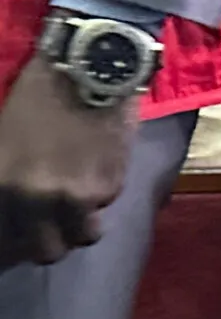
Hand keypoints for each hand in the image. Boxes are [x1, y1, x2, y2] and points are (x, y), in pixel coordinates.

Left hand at [0, 53, 134, 268]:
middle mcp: (38, 198)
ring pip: (84, 236)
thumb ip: (7, 178)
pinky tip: (96, 168)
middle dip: (47, 240)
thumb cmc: (36, 95)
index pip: (5, 238)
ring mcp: (79, 195)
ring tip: (78, 203)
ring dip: (80, 224)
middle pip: (46, 251)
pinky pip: (105, 206)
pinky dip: (101, 195)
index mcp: (3, 184)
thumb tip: (14, 202)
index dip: (11, 240)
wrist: (91, 67)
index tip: (18, 230)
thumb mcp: (3, 139)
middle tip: (48, 224)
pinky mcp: (112, 185)